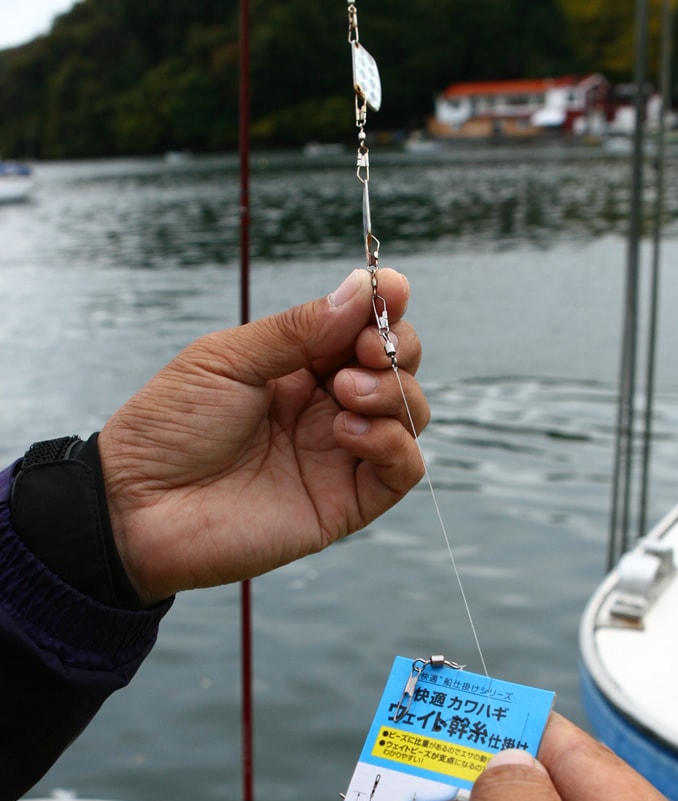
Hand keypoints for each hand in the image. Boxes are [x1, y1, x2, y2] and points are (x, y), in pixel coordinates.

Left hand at [97, 268, 427, 603]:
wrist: (138, 506)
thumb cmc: (169, 427)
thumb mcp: (227, 359)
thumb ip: (298, 329)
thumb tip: (363, 288)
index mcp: (298, 366)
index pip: (363, 328)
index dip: (382, 306)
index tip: (387, 289)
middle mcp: (326, 408)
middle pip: (398, 366)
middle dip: (394, 346)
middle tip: (356, 350)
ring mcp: (339, 456)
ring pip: (410, 414)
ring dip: (392, 392)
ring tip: (343, 392)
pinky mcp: (345, 504)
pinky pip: (404, 471)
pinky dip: (393, 443)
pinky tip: (346, 431)